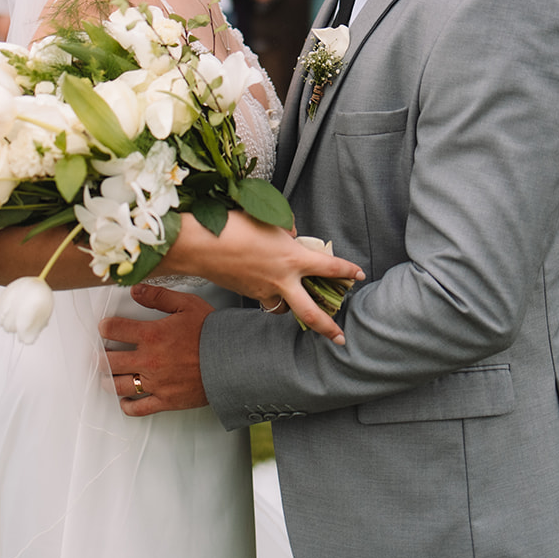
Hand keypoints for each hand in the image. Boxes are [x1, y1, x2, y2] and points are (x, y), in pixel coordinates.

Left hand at [100, 285, 212, 415]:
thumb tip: (136, 289)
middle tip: (102, 354)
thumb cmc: (213, 334)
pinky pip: (138, 408)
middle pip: (110, 360)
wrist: (233, 362)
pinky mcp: (165, 400)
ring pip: (118, 385)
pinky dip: (127, 405)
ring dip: (108, 380)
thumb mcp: (187, 305)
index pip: (114, 330)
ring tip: (108, 376)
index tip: (104, 328)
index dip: (105, 327)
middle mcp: (149, 360)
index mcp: (152, 335)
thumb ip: (159, 296)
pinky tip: (125, 400)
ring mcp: (155, 383)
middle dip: (102, 356)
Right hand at [163, 212, 360, 343]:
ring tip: (298, 302)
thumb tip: (292, 237)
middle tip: (341, 338)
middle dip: (328, 328)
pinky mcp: (246, 293)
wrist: (199, 245)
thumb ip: (287, 230)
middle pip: (311, 312)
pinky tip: (263, 281)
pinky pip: (264, 298)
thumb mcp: (268, 219)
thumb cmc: (234, 226)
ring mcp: (262, 291)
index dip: (347, 270)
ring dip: (293, 306)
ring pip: (284, 307)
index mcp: (292, 259)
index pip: (329, 268)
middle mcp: (281, 280)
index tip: (358, 274)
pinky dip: (269, 293)